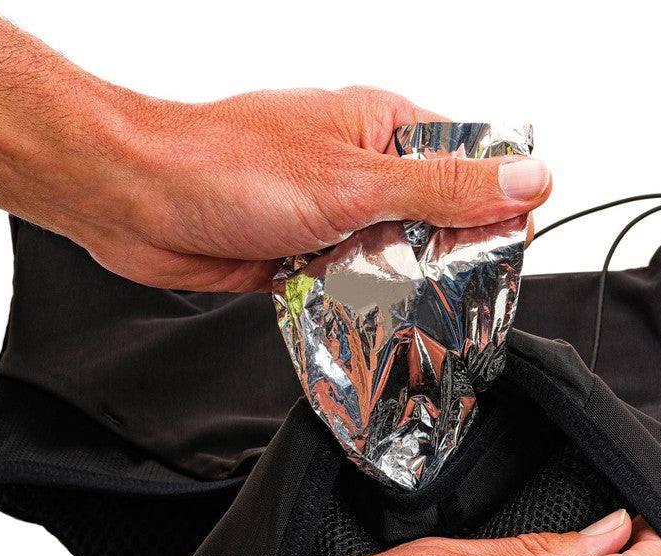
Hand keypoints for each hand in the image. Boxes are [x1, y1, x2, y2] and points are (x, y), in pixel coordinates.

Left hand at [79, 86, 551, 290]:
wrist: (131, 199)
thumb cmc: (225, 166)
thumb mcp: (355, 182)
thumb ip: (445, 188)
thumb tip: (529, 178)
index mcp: (381, 127)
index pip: (468, 163)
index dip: (495, 208)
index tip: (508, 253)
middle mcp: (358, 167)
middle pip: (433, 220)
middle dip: (444, 262)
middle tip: (457, 299)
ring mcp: (328, 211)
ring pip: (388, 260)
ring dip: (393, 289)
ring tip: (405, 315)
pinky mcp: (299, 252)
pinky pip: (345, 286)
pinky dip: (351, 306)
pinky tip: (356, 323)